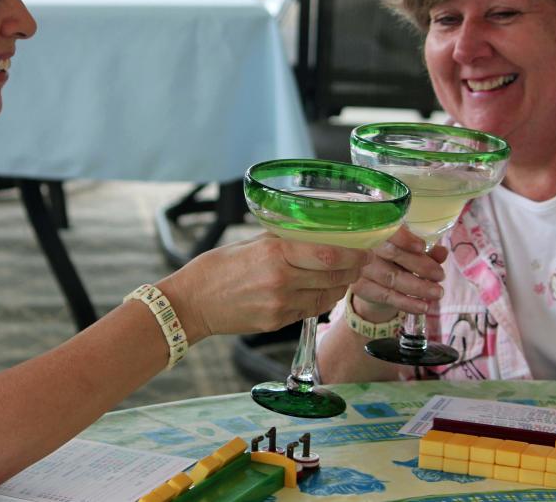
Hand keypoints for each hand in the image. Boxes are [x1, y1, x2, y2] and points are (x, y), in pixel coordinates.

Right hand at [161, 234, 368, 340]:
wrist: (191, 304)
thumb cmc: (215, 268)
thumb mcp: (249, 244)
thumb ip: (282, 240)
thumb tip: (312, 233)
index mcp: (274, 253)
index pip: (328, 253)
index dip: (352, 253)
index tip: (364, 247)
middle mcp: (281, 280)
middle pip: (333, 276)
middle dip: (352, 269)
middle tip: (361, 261)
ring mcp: (280, 305)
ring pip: (326, 297)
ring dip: (339, 286)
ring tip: (344, 276)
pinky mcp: (277, 323)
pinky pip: (309, 310)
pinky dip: (320, 300)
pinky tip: (321, 291)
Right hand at [350, 227, 446, 320]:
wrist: (371, 277)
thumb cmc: (395, 257)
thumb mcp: (411, 250)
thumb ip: (426, 251)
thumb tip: (443, 252)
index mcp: (378, 229)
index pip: (388, 231)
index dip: (403, 238)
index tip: (422, 246)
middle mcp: (365, 245)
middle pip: (392, 254)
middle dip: (419, 265)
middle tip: (440, 275)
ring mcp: (360, 267)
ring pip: (391, 277)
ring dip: (418, 287)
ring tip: (438, 293)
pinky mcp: (360, 287)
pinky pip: (386, 296)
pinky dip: (407, 303)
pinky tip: (423, 307)